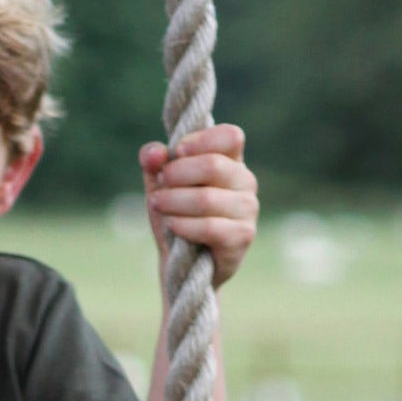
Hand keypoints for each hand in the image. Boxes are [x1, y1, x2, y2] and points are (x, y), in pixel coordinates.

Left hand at [140, 123, 257, 287]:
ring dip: (173, 201)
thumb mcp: (159, 184)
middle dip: (176, 174)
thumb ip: (153, 161)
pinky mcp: (242, 236)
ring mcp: (248, 209)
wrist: (183, 263)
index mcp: (230, 160)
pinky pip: (209, 227)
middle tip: (160, 184)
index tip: (176, 152)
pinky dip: (183, 225)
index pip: (230, 136)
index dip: (200, 140)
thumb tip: (154, 153)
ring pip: (206, 199)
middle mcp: (245, 181)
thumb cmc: (175, 213)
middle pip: (213, 165)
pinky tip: (172, 225)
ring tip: (159, 205)